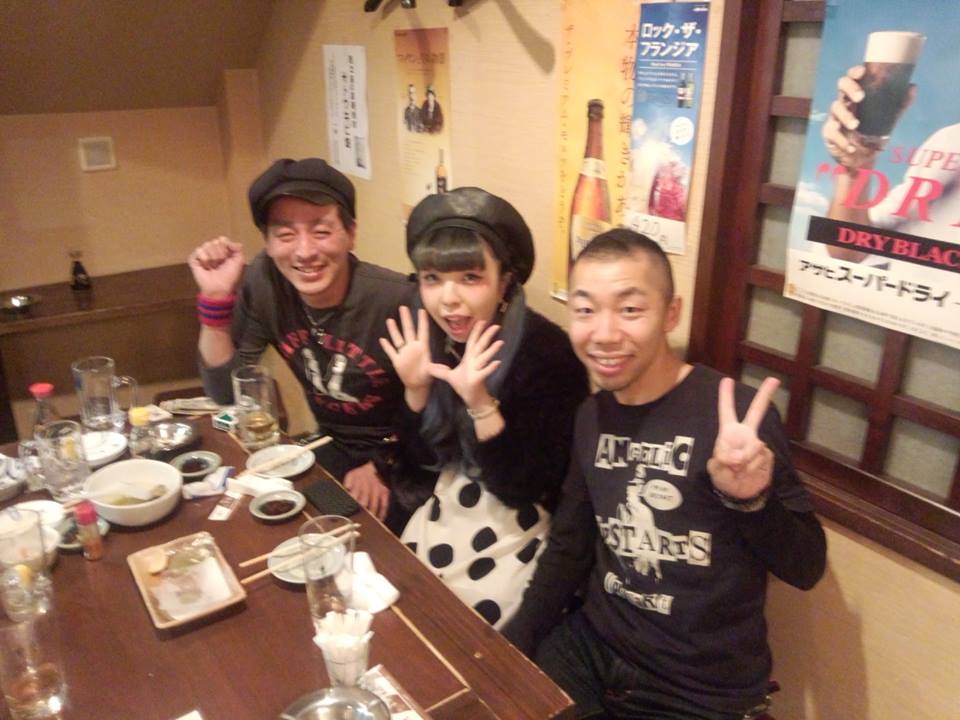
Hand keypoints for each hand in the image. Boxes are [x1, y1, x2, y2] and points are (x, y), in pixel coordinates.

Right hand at [188, 236, 245, 297]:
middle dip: (220, 255)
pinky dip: (204, 259)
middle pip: (215, 242)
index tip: (228, 259)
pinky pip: (199, 250)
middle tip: (220, 265)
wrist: (219, 287)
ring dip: (213, 258)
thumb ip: (237, 248)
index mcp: (222, 249)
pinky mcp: (193, 258)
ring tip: (213, 267)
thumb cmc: (229, 276)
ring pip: (207, 245)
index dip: (226, 249)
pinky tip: (206, 267)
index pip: (223, 239)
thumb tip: (226, 239)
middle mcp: (211, 249)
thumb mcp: (239, 261)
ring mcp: (202, 254)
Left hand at [343, 461, 389, 520]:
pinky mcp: (385, 493)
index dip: (351, 506)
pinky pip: (384, 504)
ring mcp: (377, 491)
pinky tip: (380, 520)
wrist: (376, 467)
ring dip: (371, 515)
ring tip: (369, 524)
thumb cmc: (361, 473)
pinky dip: (383, 513)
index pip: (354, 497)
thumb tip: (346, 490)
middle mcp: (369, 488)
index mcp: (359, 484)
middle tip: (358, 522)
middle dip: (361, 512)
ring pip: (374, 505)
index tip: (349, 514)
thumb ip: (347, 483)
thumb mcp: (351, 475)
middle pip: (364, 502)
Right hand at [379, 306, 433, 391]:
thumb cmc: (426, 377)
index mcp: (422, 348)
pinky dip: (386, 346)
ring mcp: (404, 353)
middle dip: (406, 319)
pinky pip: (390, 351)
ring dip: (394, 330)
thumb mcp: (432, 372)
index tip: (422, 310)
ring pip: (398, 338)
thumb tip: (446, 369)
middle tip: (403, 307)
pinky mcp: (397, 360)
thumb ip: (436, 369)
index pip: (422, 332)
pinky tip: (382, 339)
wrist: (417, 386)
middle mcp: (412, 348)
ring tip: (390, 319)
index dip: (422, 321)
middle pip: (408, 330)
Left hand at [428, 320, 503, 409]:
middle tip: (496, 326)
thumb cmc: (464, 386)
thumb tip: (428, 367)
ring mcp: (478, 370)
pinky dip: (491, 368)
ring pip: (485, 357)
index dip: (476, 332)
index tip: (481, 321)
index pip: (472, 342)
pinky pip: (485, 372)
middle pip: (481, 346)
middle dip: (487, 336)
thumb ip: (440, 371)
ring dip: (492, 350)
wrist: (471, 400)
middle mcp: (475, 362)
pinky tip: (497, 362)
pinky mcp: (478, 379)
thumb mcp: (450, 377)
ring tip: (500, 342)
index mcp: (469, 359)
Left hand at [707, 377, 778, 499]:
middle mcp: (745, 435)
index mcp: (729, 434)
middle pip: (756, 412)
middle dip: (765, 395)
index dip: (726, 397)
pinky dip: (752, 468)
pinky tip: (748, 473)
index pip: (726, 412)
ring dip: (745, 461)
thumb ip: (722, 460)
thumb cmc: (725, 478)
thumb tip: (737, 456)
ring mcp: (758, 444)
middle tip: (774, 379)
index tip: (727, 380)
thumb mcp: (716, 470)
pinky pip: (760, 459)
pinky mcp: (767, 456)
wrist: (742, 493)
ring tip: (738, 470)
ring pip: (755, 446)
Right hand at [822, 65, 915, 168]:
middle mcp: (846, 102)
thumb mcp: (889, 118)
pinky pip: (832, 133)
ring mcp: (835, 116)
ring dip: (846, 116)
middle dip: (850, 89)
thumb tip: (913, 86)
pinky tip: (851, 147)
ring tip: (856, 126)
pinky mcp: (829, 132)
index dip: (855, 72)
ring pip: (836, 109)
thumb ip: (900, 104)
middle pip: (841, 86)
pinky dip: (842, 141)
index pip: (853, 77)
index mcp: (857, 95)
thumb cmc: (873, 133)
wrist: (860, 157)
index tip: (863, 72)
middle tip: (861, 98)